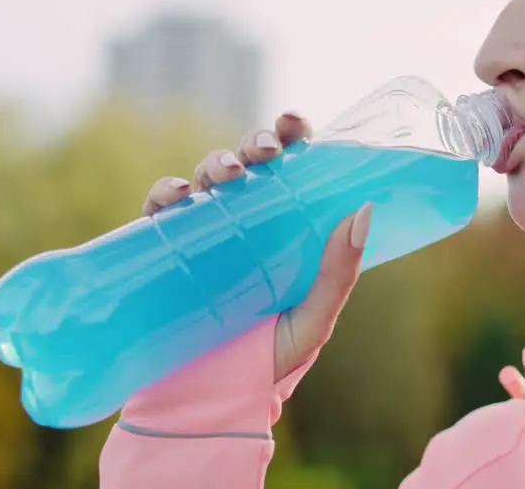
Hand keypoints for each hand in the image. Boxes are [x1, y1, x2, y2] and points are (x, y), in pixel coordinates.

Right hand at [140, 111, 372, 379]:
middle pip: (249, 163)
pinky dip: (165, 192)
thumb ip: (338, 273)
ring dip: (215, 162)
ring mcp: (204, 233)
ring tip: (228, 175)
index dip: (292, 135)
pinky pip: (161, 209)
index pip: (292, 168)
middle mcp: (245, 221)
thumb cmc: (270, 361)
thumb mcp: (314, 318)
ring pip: (207, 177)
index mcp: (286, 227)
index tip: (295, 124)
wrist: (212, 402)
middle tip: (265, 152)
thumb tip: (363, 210)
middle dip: (254, 144)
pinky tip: (178, 196)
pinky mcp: (164, 251)